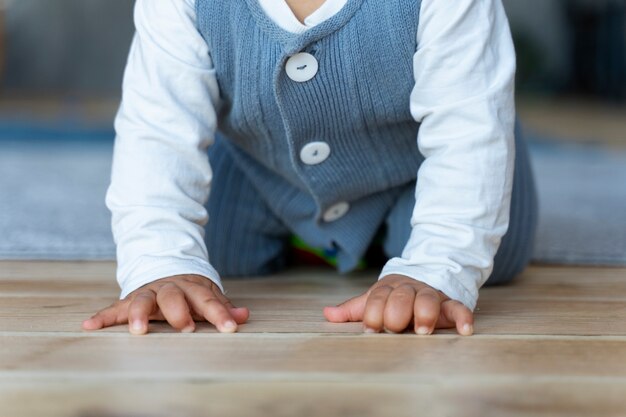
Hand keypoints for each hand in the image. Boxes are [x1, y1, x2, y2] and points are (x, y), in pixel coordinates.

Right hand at [82, 274, 248, 334]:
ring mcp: (148, 293)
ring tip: (137, 330)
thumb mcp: (208, 295)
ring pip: (142, 300)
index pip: (207, 300)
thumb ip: (223, 307)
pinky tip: (89, 326)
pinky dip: (102, 317)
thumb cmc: (190, 291)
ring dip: (138, 314)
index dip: (219, 314)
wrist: (165, 266)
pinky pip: (114, 308)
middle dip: (178, 311)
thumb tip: (244, 316)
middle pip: (173, 296)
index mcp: (192, 287)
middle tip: (185, 327)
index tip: (229, 328)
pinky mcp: (129, 300)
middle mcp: (169, 288)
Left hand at [323, 274, 473, 335]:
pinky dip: (463, 317)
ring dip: (424, 313)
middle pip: (401, 297)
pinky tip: (465, 330)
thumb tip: (327, 314)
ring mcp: (430, 294)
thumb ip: (353, 309)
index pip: (377, 298)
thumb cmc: (394, 296)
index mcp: (387, 288)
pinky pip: (458, 307)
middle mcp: (408, 289)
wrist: (426, 274)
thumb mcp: (374, 299)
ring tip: (422, 330)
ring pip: (428, 299)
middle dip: (396, 312)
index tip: (371, 329)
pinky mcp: (449, 302)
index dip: (373, 313)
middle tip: (395, 328)